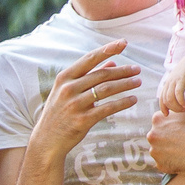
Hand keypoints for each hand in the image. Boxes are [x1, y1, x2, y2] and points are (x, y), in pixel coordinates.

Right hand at [30, 40, 139, 159]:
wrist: (46, 140)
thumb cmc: (59, 113)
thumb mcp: (68, 91)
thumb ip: (89, 76)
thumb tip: (111, 62)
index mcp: (64, 78)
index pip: (90, 58)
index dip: (108, 49)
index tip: (123, 43)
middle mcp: (68, 89)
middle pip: (102, 74)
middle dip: (122, 71)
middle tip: (137, 69)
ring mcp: (75, 105)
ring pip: (106, 89)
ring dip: (125, 84)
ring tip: (138, 82)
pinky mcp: (82, 120)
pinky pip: (107, 108)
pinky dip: (122, 103)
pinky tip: (132, 100)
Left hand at [148, 96, 184, 177]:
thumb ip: (184, 98)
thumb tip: (182, 95)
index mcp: (157, 119)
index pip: (161, 122)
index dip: (172, 126)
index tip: (181, 129)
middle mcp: (152, 135)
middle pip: (158, 137)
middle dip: (168, 138)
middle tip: (183, 141)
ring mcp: (155, 152)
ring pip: (159, 151)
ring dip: (168, 151)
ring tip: (184, 151)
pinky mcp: (161, 166)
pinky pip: (164, 164)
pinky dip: (171, 163)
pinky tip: (183, 159)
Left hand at [155, 55, 184, 114]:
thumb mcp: (180, 80)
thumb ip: (176, 87)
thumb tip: (176, 96)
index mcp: (167, 83)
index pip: (161, 98)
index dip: (163, 107)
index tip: (166, 114)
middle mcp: (169, 82)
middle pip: (165, 100)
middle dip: (172, 108)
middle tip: (181, 111)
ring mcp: (174, 81)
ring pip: (170, 98)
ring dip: (176, 106)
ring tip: (183, 109)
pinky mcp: (181, 80)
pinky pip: (178, 93)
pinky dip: (180, 101)